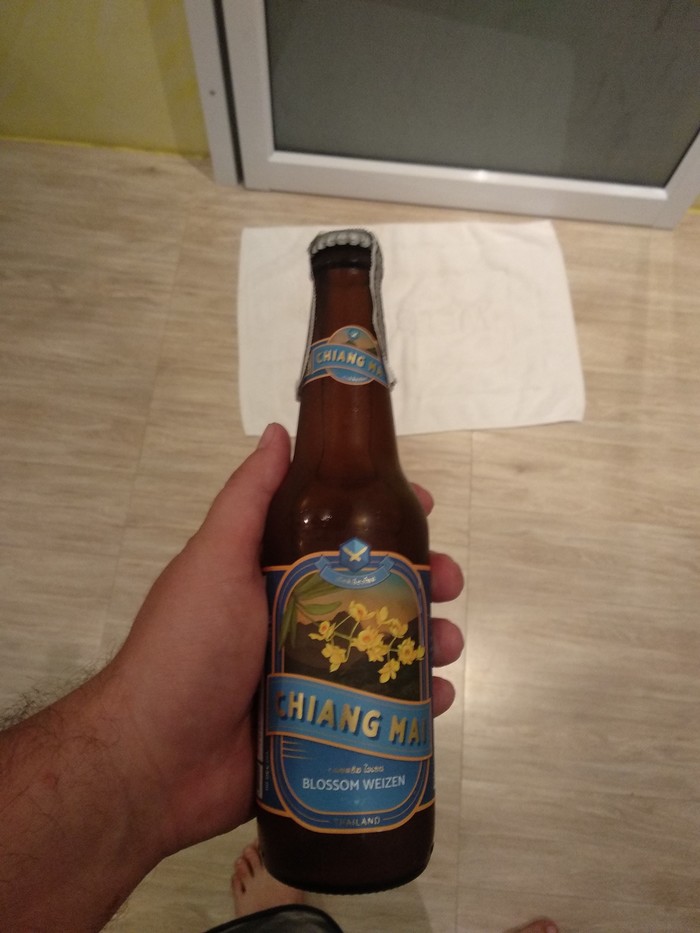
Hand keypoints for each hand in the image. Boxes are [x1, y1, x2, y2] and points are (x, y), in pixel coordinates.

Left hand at [106, 423, 463, 856]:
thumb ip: (248, 499)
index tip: (423, 505)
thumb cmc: (189, 647)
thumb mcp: (215, 560)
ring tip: (450, 647)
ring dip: (430, 640)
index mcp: (275, 576)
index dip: (385, 517)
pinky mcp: (326, 726)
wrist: (157, 761)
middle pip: (377, 591)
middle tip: (450, 583)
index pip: (341, 535)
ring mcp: (314, 677)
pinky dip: (418, 703)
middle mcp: (299, 620)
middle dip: (423, 581)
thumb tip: (278, 431)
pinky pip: (383, 709)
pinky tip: (440, 699)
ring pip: (389, 648)